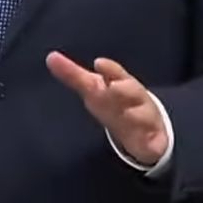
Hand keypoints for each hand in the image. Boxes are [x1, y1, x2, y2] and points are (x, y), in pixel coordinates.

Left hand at [46, 51, 167, 165]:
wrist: (148, 127)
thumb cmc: (116, 102)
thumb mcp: (95, 88)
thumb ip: (73, 74)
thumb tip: (50, 57)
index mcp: (120, 84)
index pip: (116, 74)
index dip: (110, 69)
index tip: (99, 63)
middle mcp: (134, 99)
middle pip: (130, 92)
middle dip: (122, 89)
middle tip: (113, 85)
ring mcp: (144, 119)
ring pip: (142, 116)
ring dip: (136, 114)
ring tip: (129, 113)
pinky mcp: (152, 142)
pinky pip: (152, 144)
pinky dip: (149, 144)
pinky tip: (144, 145)